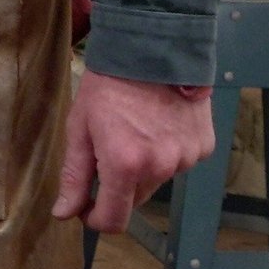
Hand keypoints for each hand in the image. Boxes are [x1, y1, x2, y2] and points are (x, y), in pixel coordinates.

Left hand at [51, 71, 215, 233]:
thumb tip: (64, 213)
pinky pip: (181, 162)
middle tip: (108, 150)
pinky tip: (159, 124)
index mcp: (125, 165)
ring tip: (136, 129)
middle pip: (135, 200)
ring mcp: (187, 157)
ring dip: (145, 167)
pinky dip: (168, 152)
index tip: (87, 208)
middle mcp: (161, 167)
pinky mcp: (204, 145)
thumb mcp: (80, 129)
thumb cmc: (109, 85)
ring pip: (158, 180)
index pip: (114, 220)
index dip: (96, 219)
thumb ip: (74, 176)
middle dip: (118, 185)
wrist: (154, 48)